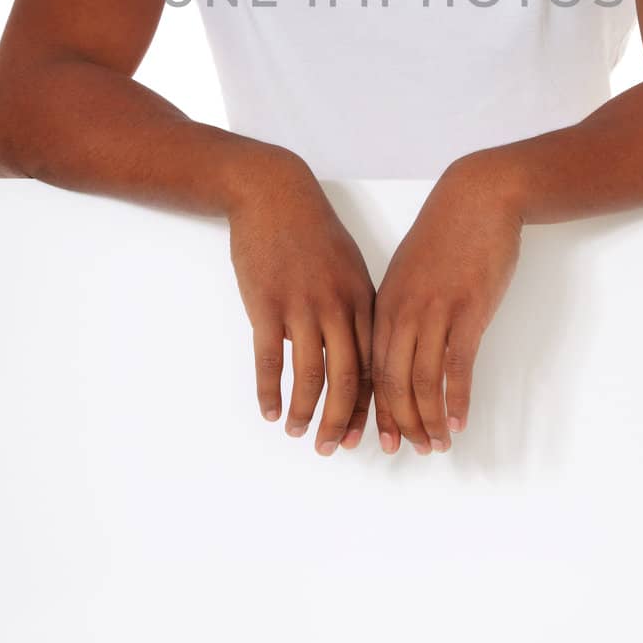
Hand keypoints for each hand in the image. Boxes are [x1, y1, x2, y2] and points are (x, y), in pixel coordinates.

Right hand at [227, 149, 375, 455]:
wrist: (274, 194)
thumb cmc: (313, 230)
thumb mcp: (348, 265)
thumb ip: (357, 308)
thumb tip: (365, 352)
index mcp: (363, 299)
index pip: (376, 364)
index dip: (375, 406)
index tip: (373, 435)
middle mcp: (338, 306)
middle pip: (348, 379)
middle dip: (344, 421)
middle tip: (336, 449)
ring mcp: (301, 305)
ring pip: (311, 375)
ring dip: (307, 413)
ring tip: (300, 434)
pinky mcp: (266, 304)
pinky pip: (271, 359)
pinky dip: (271, 391)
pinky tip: (271, 411)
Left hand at [372, 154, 523, 454]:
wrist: (478, 198)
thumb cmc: (447, 234)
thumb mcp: (410, 272)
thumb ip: (401, 309)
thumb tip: (397, 347)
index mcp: (384, 303)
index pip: (369, 367)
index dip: (369, 408)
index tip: (371, 436)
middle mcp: (402, 312)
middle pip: (390, 381)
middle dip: (395, 423)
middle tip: (404, 451)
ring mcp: (434, 312)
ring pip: (421, 381)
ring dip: (427, 420)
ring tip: (436, 445)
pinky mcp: (467, 310)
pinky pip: (456, 366)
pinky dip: (455, 399)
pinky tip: (458, 421)